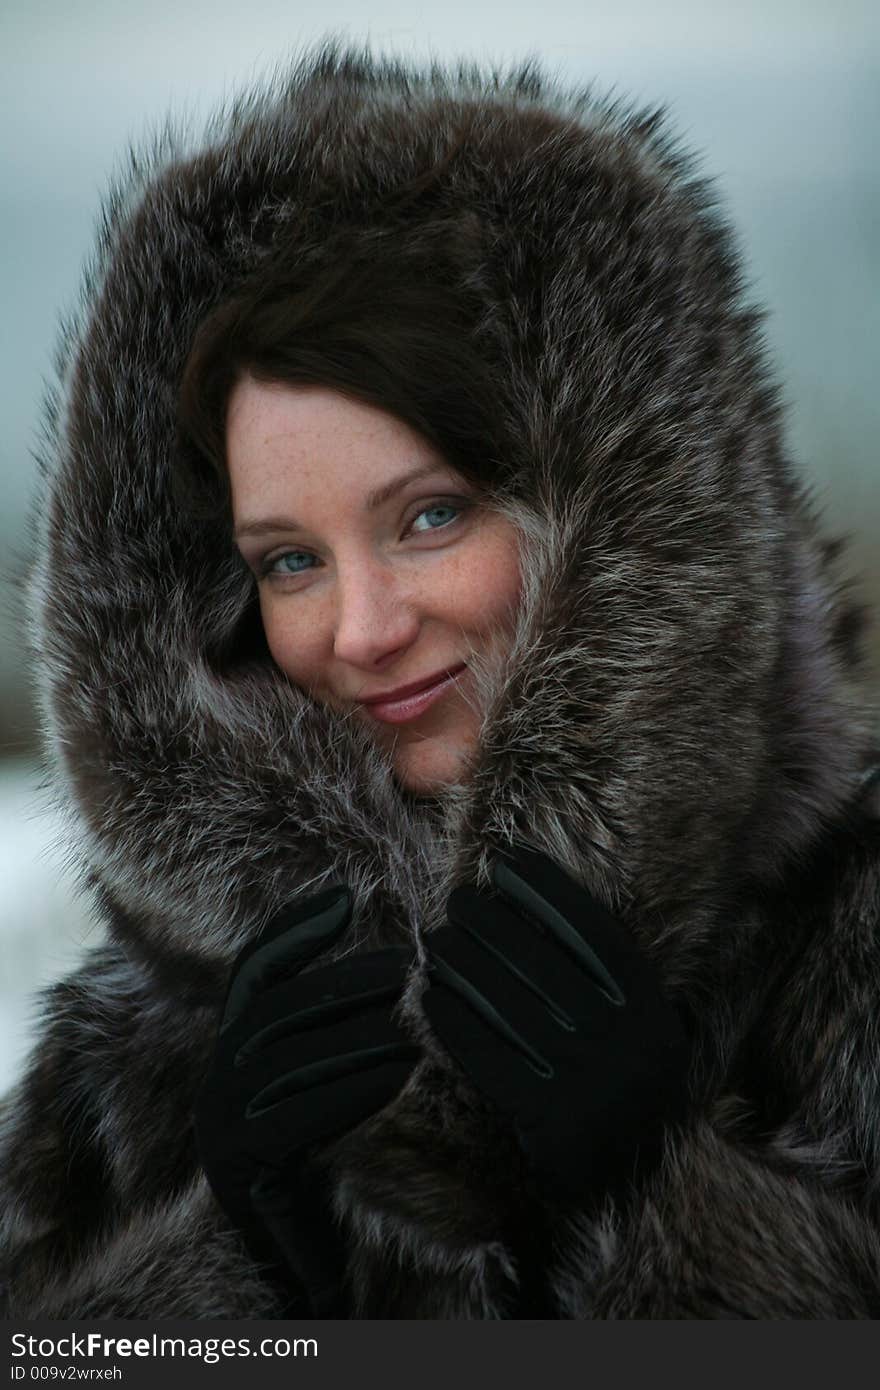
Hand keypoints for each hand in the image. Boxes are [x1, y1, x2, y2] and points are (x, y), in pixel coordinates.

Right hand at [195, 886, 418, 1314]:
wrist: (291, 1262)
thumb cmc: (319, 1166)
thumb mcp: (322, 1085)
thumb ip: (333, 1032)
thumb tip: (390, 964)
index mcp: (232, 1049)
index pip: (255, 971)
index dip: (294, 930)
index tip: (344, 898)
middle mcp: (216, 1077)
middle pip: (279, 1008)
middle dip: (345, 982)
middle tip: (410, 969)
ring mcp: (221, 1121)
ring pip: (291, 1059)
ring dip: (359, 1035)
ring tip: (417, 1024)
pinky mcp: (238, 1163)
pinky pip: (298, 1114)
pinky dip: (352, 1088)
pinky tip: (399, 1075)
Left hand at [421, 847, 690, 1201]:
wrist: (631, 1195)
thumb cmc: (616, 1095)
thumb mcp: (636, 1035)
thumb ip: (608, 982)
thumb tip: (537, 905)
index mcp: (652, 1015)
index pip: (594, 934)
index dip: (548, 892)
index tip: (506, 862)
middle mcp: (628, 1046)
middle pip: (544, 964)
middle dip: (492, 924)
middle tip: (455, 900)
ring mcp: (590, 1087)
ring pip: (510, 1006)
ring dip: (464, 965)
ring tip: (433, 940)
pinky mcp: (548, 1123)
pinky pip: (489, 1058)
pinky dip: (455, 1023)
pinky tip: (428, 997)